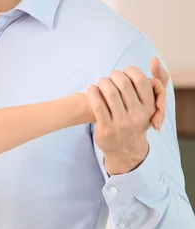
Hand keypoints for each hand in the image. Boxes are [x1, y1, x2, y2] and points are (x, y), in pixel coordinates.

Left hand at [87, 57, 169, 174]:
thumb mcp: (151, 105)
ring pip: (110, 92)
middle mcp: (137, 115)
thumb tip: (154, 60)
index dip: (129, 72)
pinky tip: (90, 89)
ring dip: (102, 82)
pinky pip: (97, 104)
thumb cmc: (136, 120)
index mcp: (149, 107)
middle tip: (109, 77)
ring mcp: (121, 122)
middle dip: (114, 76)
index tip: (123, 74)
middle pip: (123, 84)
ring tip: (99, 83)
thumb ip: (157, 81)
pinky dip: (92, 92)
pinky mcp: (106, 128)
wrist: (124, 149)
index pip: (140, 80)